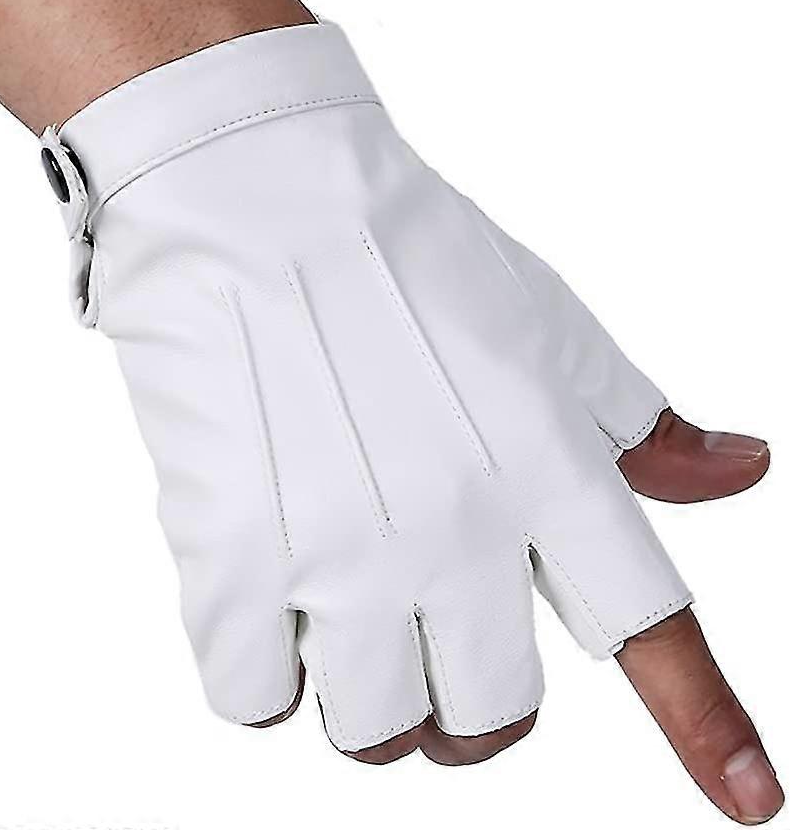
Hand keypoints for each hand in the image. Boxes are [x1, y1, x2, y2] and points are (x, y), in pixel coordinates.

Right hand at [40, 21, 779, 824]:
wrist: (250, 198)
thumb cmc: (398, 251)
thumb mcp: (542, 321)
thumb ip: (639, 422)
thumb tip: (742, 471)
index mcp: (545, 465)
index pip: (648, 620)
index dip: (706, 722)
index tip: (748, 796)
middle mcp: (455, 527)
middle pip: (493, 720)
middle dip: (469, 709)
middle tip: (430, 646)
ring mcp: (338, 550)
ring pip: (374, 732)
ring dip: (369, 702)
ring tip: (342, 622)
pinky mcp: (230, 557)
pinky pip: (255, 698)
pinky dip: (264, 671)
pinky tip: (262, 601)